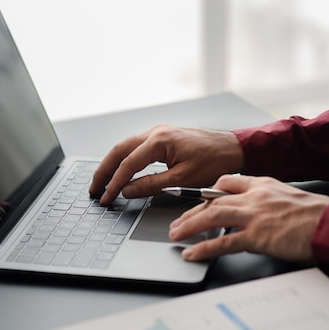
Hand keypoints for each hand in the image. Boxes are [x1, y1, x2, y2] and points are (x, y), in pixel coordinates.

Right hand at [88, 125, 243, 204]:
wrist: (234, 148)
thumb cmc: (216, 161)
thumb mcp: (183, 179)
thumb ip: (151, 185)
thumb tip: (127, 191)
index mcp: (160, 140)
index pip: (128, 164)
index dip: (114, 183)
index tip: (107, 197)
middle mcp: (155, 132)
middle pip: (119, 150)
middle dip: (103, 170)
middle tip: (94, 189)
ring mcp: (158, 132)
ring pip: (125, 147)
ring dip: (111, 164)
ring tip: (101, 182)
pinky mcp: (162, 137)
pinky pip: (135, 147)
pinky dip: (123, 160)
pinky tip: (119, 171)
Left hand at [169, 175, 328, 262]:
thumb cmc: (317, 214)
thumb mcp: (288, 196)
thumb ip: (267, 199)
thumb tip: (255, 210)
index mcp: (262, 183)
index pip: (226, 181)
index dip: (208, 191)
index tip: (198, 200)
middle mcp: (254, 196)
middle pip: (213, 199)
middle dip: (191, 211)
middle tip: (177, 222)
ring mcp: (254, 215)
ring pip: (212, 216)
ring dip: (189, 226)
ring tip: (175, 234)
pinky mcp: (257, 236)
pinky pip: (223, 242)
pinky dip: (203, 248)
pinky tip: (191, 253)